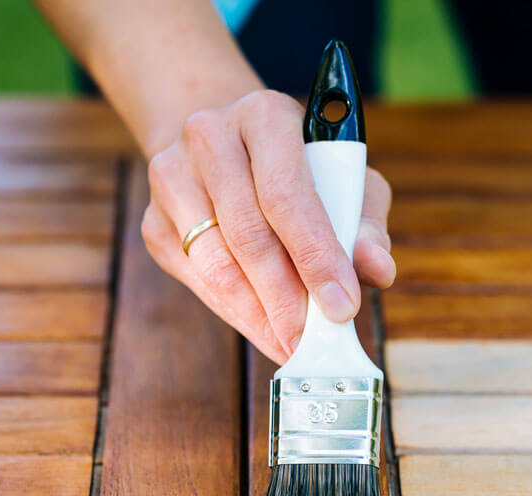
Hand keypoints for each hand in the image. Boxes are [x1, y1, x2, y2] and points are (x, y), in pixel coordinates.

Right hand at [141, 89, 394, 363]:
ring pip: (216, 264)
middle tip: (311, 342)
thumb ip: (363, 224)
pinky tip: (262, 327)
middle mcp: (209, 138)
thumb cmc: (296, 170)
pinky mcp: (154, 222)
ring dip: (258, 314)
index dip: (316, 257)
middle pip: (247, 235)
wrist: (224, 150)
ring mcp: (172, 180)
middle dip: (285, 300)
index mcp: (264, 117)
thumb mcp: (342, 181)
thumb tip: (377, 269)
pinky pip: (197, 281)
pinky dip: (234, 312)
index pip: (287, 195)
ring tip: (289, 343)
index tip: (342, 308)